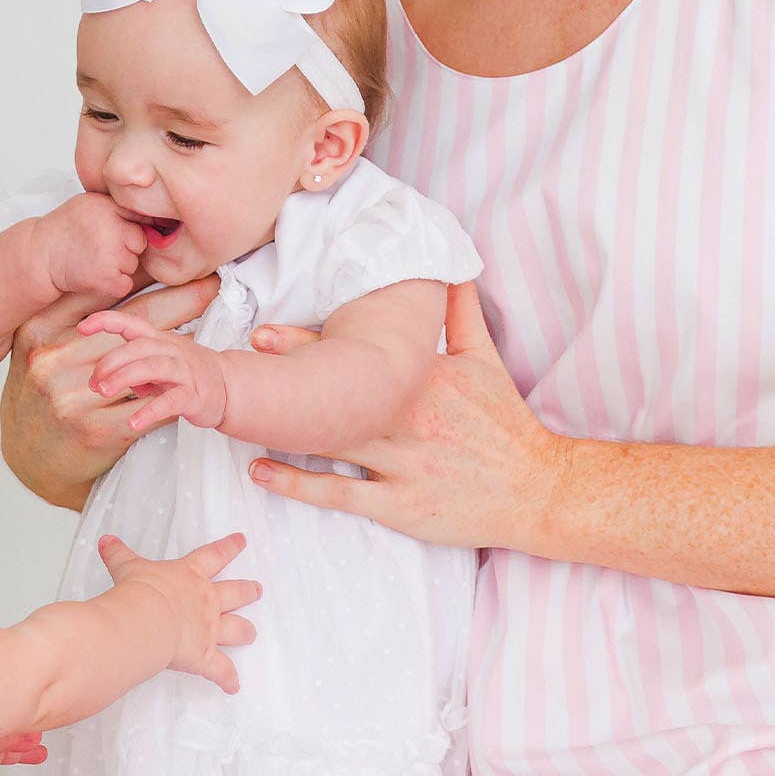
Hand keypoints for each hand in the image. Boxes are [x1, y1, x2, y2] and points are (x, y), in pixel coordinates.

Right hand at [0, 275, 219, 509]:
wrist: (29, 455)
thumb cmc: (42, 393)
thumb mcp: (42, 346)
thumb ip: (69, 314)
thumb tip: (115, 272)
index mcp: (39, 331)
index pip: (100, 294)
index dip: (143, 275)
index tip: (177, 261)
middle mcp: (50, 360)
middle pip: (130, 323)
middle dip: (178, 303)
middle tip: (211, 286)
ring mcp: (70, 397)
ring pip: (142, 364)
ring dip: (178, 351)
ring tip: (206, 333)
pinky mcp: (93, 430)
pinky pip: (146, 405)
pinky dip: (168, 394)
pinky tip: (187, 383)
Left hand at [0, 733, 46, 775]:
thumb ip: (2, 742)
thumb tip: (27, 737)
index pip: (10, 730)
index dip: (26, 730)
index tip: (42, 728)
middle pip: (10, 746)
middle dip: (28, 744)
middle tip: (43, 743)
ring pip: (2, 764)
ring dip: (19, 761)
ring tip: (35, 758)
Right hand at [38, 193, 146, 303]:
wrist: (40, 255)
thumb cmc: (64, 230)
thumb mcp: (90, 203)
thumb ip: (117, 207)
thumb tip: (152, 218)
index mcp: (108, 207)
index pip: (141, 217)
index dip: (130, 228)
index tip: (118, 233)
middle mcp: (111, 228)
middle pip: (140, 242)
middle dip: (126, 247)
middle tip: (102, 248)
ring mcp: (110, 254)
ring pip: (133, 264)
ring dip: (119, 266)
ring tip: (94, 260)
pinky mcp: (106, 278)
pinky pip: (125, 284)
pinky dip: (113, 285)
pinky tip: (95, 275)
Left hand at [80, 311, 228, 433]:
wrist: (229, 386)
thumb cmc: (187, 373)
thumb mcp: (156, 363)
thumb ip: (130, 365)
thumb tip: (108, 378)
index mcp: (158, 340)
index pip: (130, 323)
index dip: (106, 321)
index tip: (82, 327)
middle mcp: (170, 350)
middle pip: (136, 348)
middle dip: (110, 363)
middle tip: (94, 383)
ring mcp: (183, 371)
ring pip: (151, 367)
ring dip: (124, 378)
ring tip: (104, 391)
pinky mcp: (193, 395)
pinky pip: (170, 401)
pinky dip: (149, 411)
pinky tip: (133, 422)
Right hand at [98, 529, 259, 693]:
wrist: (146, 619)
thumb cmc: (140, 592)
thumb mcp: (128, 567)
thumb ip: (119, 554)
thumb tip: (107, 541)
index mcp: (190, 576)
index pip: (214, 555)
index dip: (229, 547)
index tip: (241, 541)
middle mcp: (206, 601)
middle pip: (235, 593)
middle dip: (247, 591)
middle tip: (257, 589)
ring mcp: (209, 629)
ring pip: (236, 629)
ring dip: (244, 632)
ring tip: (251, 634)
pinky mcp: (204, 656)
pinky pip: (221, 670)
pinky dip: (227, 679)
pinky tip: (234, 686)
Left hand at [244, 283, 563, 549]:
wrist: (538, 488)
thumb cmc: (507, 425)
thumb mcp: (486, 362)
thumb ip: (461, 314)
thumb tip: (450, 270)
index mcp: (421, 380)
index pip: (356, 357)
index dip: (307, 345)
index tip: (265, 334)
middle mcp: (405, 418)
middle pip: (334, 396)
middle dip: (285, 380)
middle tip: (239, 368)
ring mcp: (400, 464)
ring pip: (328, 443)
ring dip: (281, 431)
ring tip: (236, 418)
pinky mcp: (399, 504)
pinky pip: (339, 494)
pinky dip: (297, 484)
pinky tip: (261, 471)